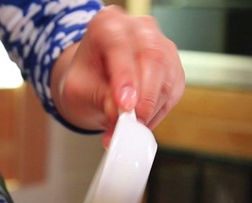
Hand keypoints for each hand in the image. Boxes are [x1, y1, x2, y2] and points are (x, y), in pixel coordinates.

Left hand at [50, 6, 183, 144]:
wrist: (93, 83)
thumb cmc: (85, 79)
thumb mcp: (79, 89)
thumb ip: (98, 98)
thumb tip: (118, 112)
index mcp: (108, 24)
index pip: (120, 45)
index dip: (125, 76)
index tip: (124, 104)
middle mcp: (139, 30)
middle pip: (152, 57)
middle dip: (143, 97)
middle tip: (131, 123)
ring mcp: (161, 46)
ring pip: (167, 77)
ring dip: (150, 109)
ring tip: (131, 129)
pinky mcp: (173, 68)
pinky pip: (173, 92)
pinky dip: (158, 112)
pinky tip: (141, 122)